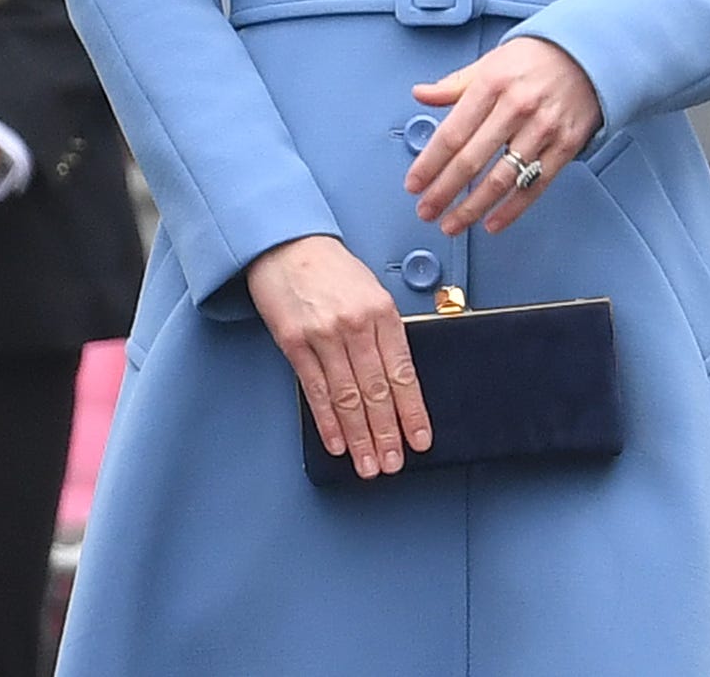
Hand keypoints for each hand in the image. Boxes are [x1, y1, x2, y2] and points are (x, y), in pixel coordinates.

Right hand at [247, 234, 431, 478]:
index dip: (412, 412)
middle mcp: (355, 325)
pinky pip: (315, 390)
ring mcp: (323, 335)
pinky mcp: (294, 343)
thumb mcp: (372, 291)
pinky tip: (337, 442)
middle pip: (376, 391)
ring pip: (347, 398)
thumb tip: (396, 380)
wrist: (288, 244)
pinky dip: (328, 421)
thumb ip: (384, 332)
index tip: (420, 439)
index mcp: (382, 311)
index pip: (403, 373)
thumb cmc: (332, 268)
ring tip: (368, 464)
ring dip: (360, 437)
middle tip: (393, 463)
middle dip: (387, 433)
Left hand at [405, 38, 601, 235]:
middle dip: (444, 192)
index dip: (429, 164)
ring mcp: (543, 129)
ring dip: (472, 208)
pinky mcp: (565, 146)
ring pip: (501, 179)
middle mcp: (517, 107)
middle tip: (426, 211)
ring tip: (452, 223)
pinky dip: (512, 210)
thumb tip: (421, 94)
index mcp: (492, 84)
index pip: (452, 133)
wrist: (588, 54)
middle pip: (471, 160)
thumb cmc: (536, 58)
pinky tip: (492, 222)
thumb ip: (455, 84)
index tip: (414, 184)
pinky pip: (535, 186)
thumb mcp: (490, 63)